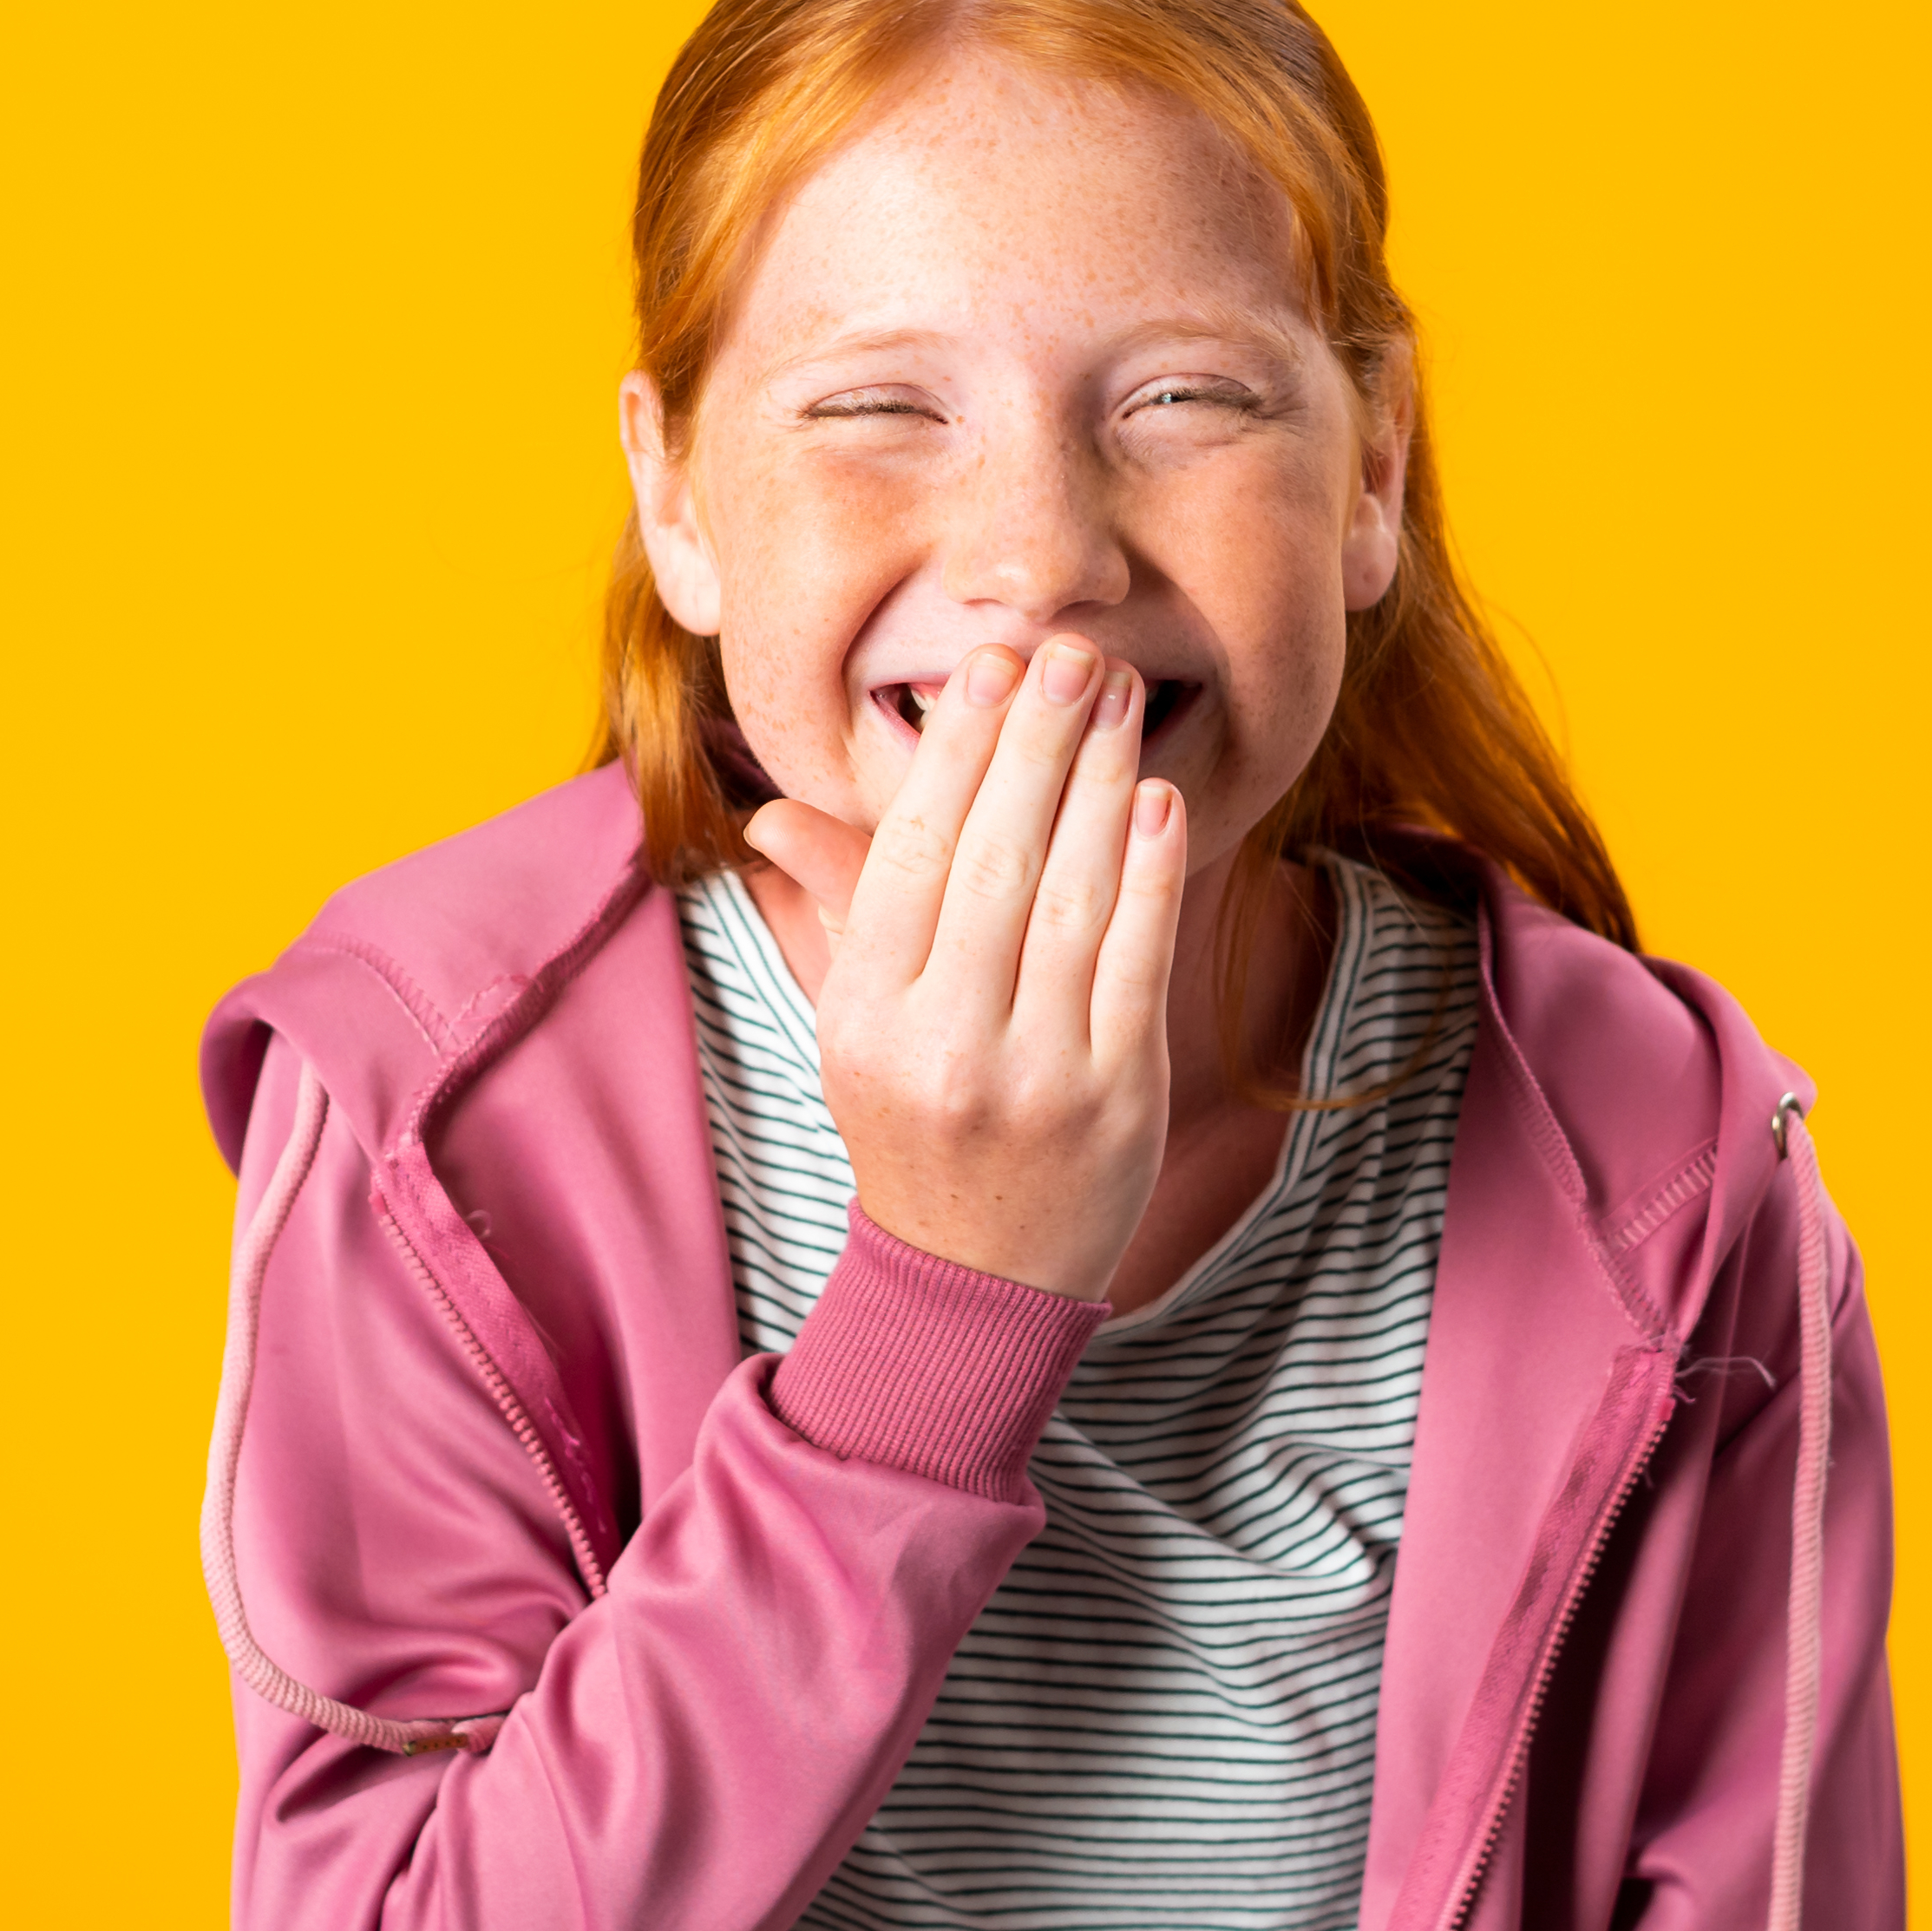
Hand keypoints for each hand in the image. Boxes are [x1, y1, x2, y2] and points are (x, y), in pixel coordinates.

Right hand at [740, 636, 1189, 1301]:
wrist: (978, 1279)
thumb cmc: (915, 1123)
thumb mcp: (854, 1024)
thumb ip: (838, 909)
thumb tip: (774, 813)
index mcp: (866, 1014)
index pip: (912, 855)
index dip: (954, 751)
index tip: (986, 665)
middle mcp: (943, 1042)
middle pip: (994, 861)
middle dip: (1035, 742)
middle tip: (1069, 651)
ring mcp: (1037, 1073)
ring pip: (1069, 899)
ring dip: (1098, 783)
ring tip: (1118, 696)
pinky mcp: (1119, 1098)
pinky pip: (1137, 962)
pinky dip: (1151, 873)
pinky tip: (1157, 798)